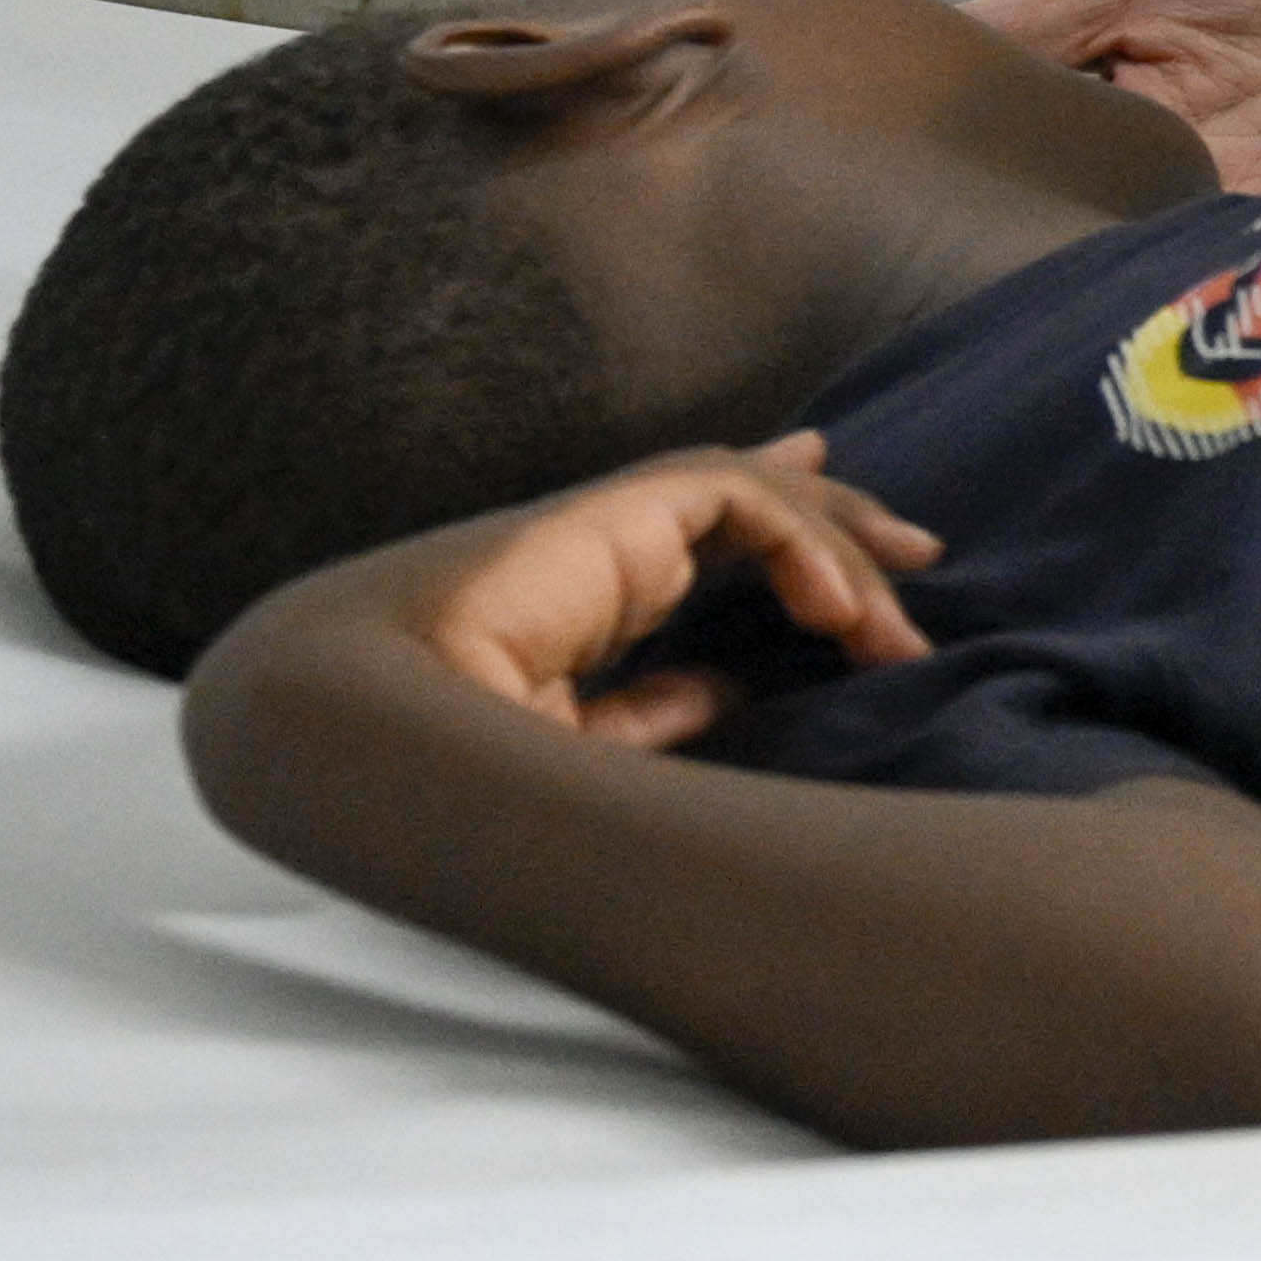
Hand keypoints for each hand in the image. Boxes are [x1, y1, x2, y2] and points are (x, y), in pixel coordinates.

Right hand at [336, 435, 940, 751]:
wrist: (345, 731)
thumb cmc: (433, 763)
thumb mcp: (571, 752)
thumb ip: (648, 715)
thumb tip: (733, 693)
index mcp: (580, 607)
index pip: (690, 557)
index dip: (775, 552)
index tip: (840, 583)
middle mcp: (597, 558)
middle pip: (741, 509)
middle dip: (836, 524)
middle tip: (916, 556)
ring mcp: (601, 531)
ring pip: (752, 496)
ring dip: (839, 545)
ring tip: (900, 615)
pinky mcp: (609, 516)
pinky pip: (736, 502)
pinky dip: (800, 543)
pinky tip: (835, 612)